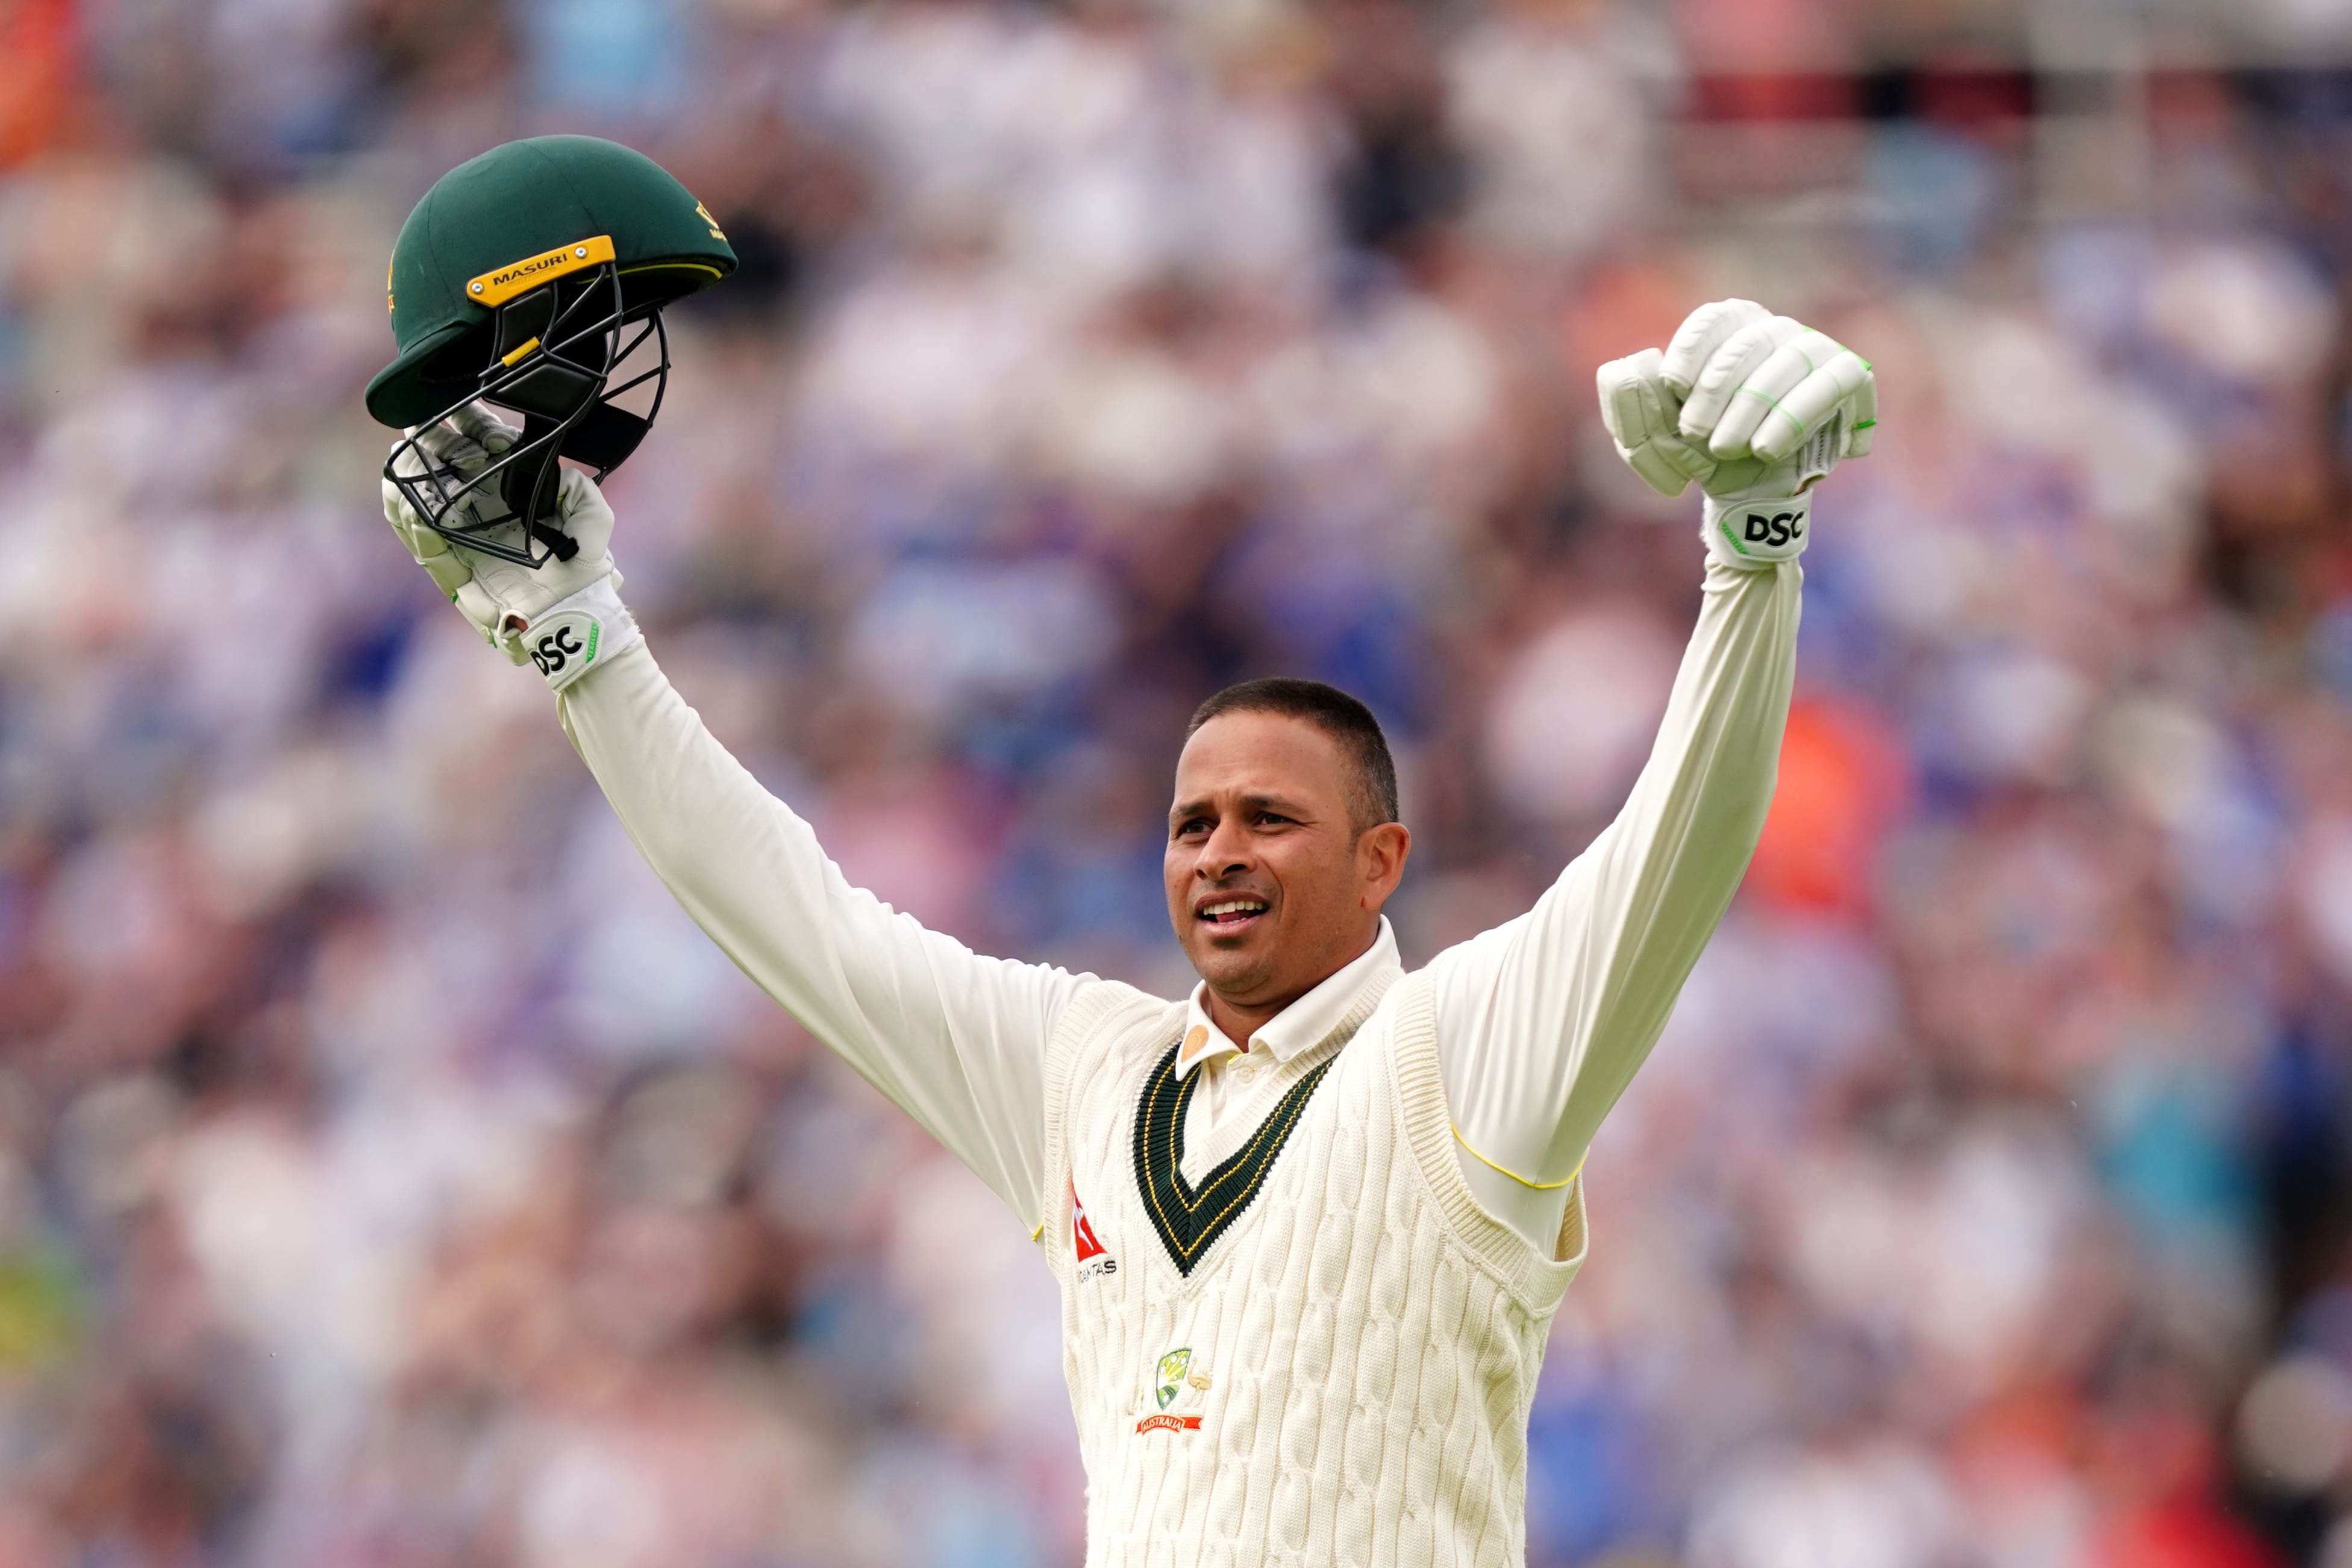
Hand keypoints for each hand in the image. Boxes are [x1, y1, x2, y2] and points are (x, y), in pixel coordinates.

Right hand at [382, 402, 637, 688]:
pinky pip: (426, 545)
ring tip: (402, 458)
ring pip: (422, 503)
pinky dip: (415, 523)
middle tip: (416, 428)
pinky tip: (409, 502)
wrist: (575, 615)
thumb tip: (563, 473)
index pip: (477, 449)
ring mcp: (463, 540)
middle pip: (441, 471)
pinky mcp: (455, 571)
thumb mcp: (591, 520)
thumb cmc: (583, 568)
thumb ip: (579, 490)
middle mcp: (479, 511)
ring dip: (410, 480)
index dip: (465, 427)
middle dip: (427, 448)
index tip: (454, 407)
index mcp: (505, 491)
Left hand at [1596, 300, 1873, 566]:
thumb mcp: (1650, 435)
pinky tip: (1766, 450)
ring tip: (1727, 449)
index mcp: (1729, 331)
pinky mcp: (1847, 377)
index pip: (1715, 319)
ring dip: (1751, 409)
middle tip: (1697, 434)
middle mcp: (1775, 330)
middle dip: (1717, 391)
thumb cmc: (1700, 454)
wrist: (1746, 495)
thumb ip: (1627, 399)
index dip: (1694, 348)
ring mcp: (1814, 350)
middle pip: (1748, 343)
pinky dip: (1794, 417)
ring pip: (1788, 362)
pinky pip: (1831, 382)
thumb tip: (1634, 362)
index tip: (1674, 385)